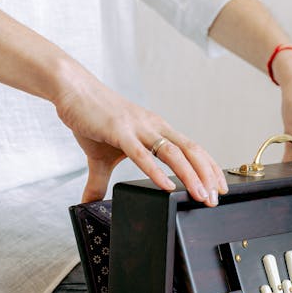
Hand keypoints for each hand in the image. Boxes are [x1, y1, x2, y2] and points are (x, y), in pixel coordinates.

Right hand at [53, 61, 226, 204]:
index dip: (209, 168)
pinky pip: (142, 154)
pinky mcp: (119, 131)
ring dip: (190, 176)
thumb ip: (99, 182)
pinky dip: (157, 171)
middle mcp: (154, 126)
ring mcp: (138, 128)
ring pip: (173, 153)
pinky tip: (166, 186)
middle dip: (207, 175)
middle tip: (215, 198)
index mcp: (156, 129)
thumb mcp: (100, 156)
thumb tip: (89, 202)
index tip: (219, 187)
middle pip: (191, 151)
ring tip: (200, 195)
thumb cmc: (91, 118)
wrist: (72, 90)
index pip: (192, 149)